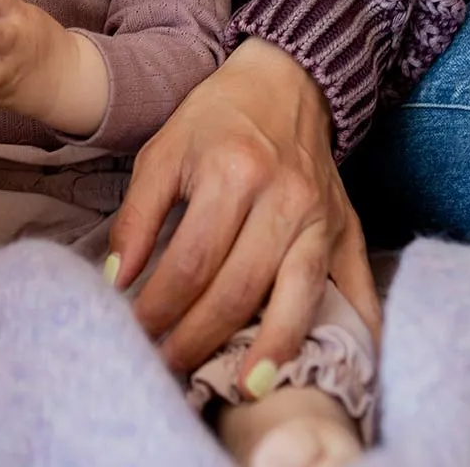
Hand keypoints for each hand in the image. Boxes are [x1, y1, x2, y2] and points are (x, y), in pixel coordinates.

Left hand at [107, 37, 380, 389]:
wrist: (285, 82)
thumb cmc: (215, 119)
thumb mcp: (163, 152)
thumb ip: (136, 215)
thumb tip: (115, 279)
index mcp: (232, 173)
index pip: (191, 261)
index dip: (160, 306)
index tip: (136, 333)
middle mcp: (283, 197)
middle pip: (239, 287)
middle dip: (200, 337)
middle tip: (170, 367)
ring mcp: (321, 216)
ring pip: (297, 296)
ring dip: (269, 349)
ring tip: (243, 388)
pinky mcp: (348, 227)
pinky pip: (355, 285)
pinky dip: (352, 328)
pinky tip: (338, 363)